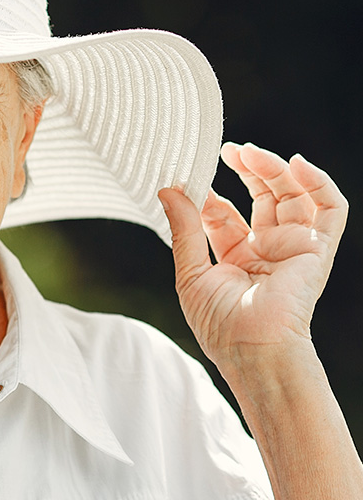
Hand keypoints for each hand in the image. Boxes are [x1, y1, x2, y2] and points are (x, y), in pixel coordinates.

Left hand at [159, 143, 347, 370]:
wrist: (252, 349)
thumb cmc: (220, 323)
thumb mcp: (191, 272)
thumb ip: (184, 229)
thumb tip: (168, 190)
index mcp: (236, 257)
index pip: (223, 214)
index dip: (209, 194)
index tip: (190, 179)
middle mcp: (266, 249)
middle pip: (262, 197)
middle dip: (248, 170)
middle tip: (229, 149)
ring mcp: (292, 247)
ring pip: (293, 196)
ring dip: (276, 169)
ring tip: (251, 153)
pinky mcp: (316, 250)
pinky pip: (330, 211)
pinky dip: (320, 183)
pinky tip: (298, 164)